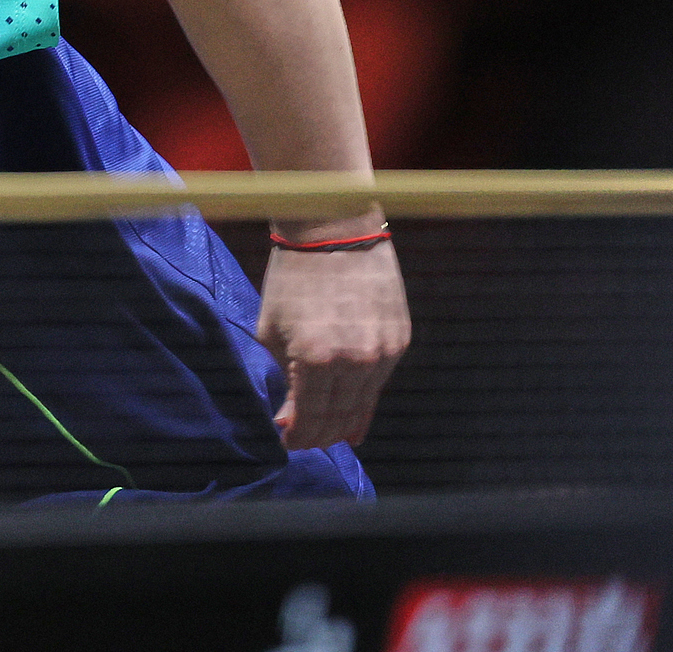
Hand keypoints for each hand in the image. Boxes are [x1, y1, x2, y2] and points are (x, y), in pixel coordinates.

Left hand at [256, 235, 409, 449]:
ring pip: (364, 404)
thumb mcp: (271, 326)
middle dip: (319, 435)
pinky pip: (381, 381)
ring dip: (345, 423)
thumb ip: (281, 372)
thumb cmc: (293, 277)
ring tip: (330, 435)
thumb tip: (290, 410)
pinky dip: (366, 399)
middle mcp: (355, 362)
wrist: (336, 230)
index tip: (287, 441)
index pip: (309, 416)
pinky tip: (357, 415)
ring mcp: (383, 352)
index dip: (298, 435)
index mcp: (315, 359)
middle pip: (339, 417)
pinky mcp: (400, 339)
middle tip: (306, 441)